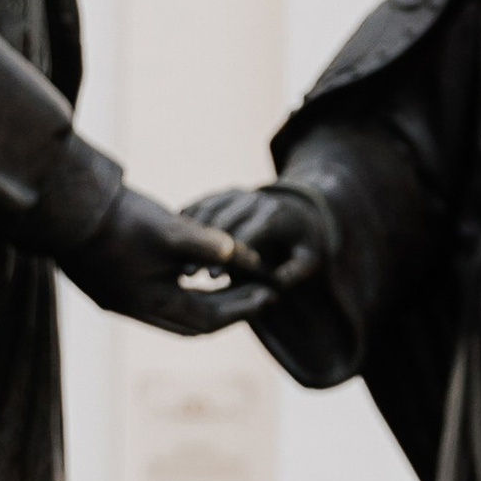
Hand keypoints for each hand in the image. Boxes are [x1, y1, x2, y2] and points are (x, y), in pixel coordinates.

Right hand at [63, 186, 272, 335]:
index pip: (210, 319)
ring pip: (171, 310)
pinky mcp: (106, 283)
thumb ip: (211, 246)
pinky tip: (189, 268)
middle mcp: (135, 309)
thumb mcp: (172, 231)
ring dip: (201, 300)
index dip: (243, 307)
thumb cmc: (119, 220)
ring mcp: (117, 298)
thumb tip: (246, 257)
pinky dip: (177, 288)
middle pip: (192, 322)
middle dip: (227, 308)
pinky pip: (153, 296)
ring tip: (229, 281)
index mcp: (153, 304)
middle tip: (256, 291)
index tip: (269, 292)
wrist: (62, 207)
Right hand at [186, 183, 330, 298]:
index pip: (248, 234)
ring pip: (206, 212)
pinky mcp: (220, 194)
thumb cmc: (301, 242)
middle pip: (222, 222)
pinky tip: (171, 246)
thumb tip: (275, 287)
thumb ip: (294, 273)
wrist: (298, 210)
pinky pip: (198, 207)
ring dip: (189, 237)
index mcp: (274, 214)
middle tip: (187, 274)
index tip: (213, 277)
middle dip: (204, 248)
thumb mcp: (309, 258)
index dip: (230, 256)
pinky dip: (185, 224)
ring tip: (176, 263)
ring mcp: (234, 193)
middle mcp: (252, 198)